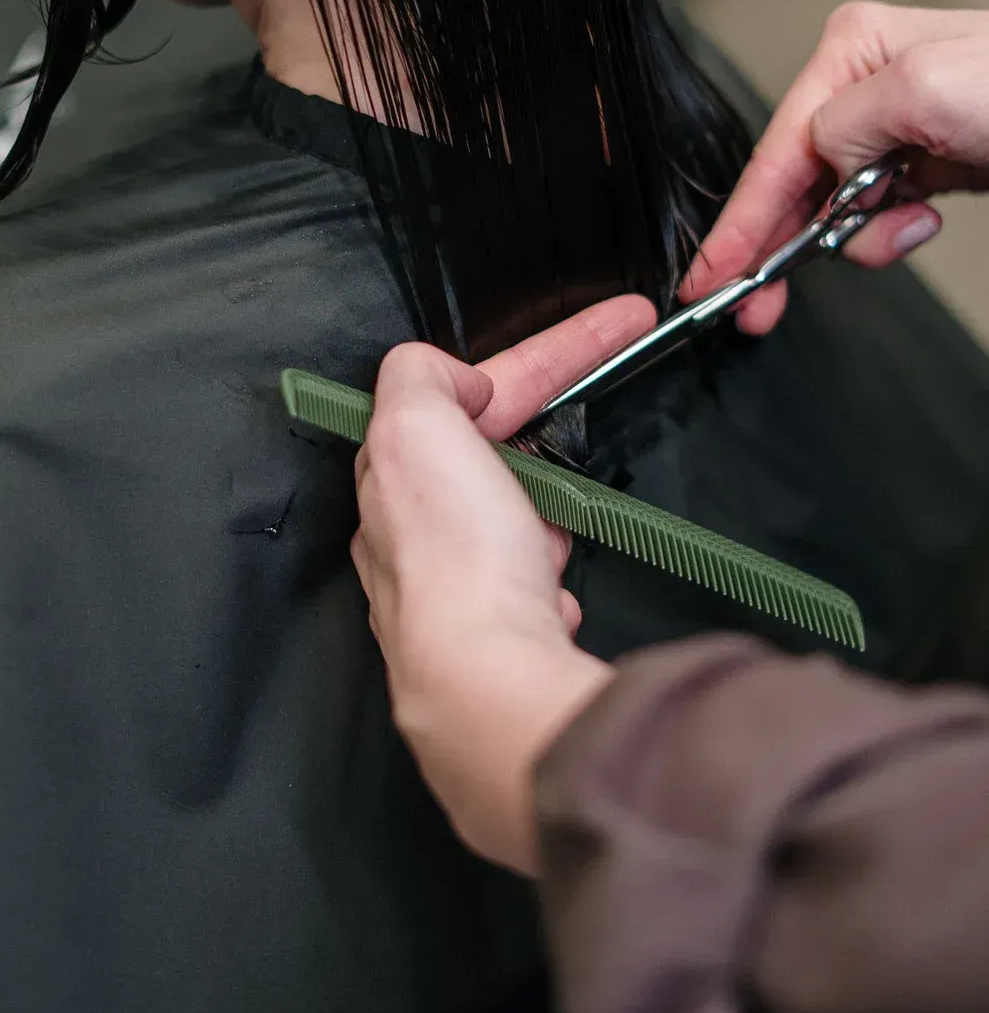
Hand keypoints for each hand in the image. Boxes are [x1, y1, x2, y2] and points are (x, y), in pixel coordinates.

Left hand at [352, 295, 657, 874]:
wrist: (490, 689)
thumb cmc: (455, 558)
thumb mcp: (415, 427)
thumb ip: (420, 376)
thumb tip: (456, 382)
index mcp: (387, 482)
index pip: (469, 393)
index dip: (550, 354)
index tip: (624, 322)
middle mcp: (405, 547)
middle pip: (485, 466)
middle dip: (537, 448)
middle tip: (589, 432)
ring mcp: (450, 601)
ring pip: (509, 531)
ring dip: (542, 518)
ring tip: (556, 532)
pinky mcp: (494, 648)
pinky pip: (529, 595)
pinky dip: (548, 583)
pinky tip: (557, 596)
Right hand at [684, 2, 988, 333]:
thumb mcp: (925, 89)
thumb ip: (847, 126)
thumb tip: (824, 165)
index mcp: (854, 51)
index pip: (777, 149)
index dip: (740, 221)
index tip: (712, 275)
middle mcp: (867, 84)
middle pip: (796, 180)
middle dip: (778, 242)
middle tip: (754, 306)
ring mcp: (899, 125)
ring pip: (836, 204)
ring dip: (854, 236)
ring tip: (896, 234)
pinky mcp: (929, 161)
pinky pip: (878, 212)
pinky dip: (887, 232)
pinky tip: (916, 224)